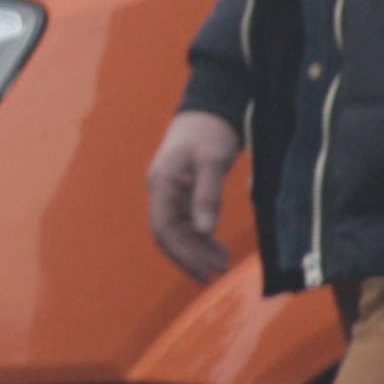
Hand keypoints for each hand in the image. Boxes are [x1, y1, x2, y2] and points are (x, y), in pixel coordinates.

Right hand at [144, 110, 240, 281]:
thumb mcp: (211, 162)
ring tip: (222, 264)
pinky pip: (187, 222)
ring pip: (179, 231)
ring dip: (197, 249)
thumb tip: (205, 231)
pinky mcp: (183, 192)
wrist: (209, 110)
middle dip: (190, 256)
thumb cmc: (209, 132)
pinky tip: (219, 247)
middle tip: (216, 273)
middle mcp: (161, 191)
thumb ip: (207, 196)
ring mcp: (170, 193)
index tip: (204, 270)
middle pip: (169, 234)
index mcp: (161, 184)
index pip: (164, 228)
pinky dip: (202, 237)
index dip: (183, 252)